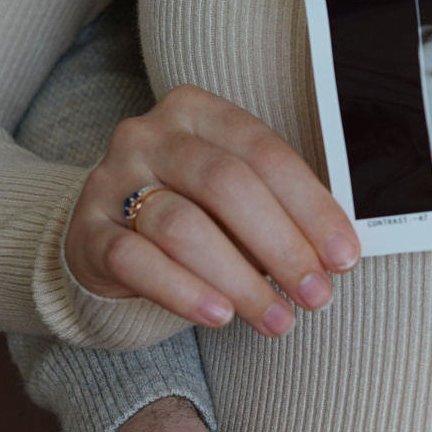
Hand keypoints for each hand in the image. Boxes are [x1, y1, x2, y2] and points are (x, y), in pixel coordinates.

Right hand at [65, 85, 359, 336]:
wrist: (108, 243)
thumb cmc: (193, 218)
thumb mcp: (238, 204)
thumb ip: (281, 215)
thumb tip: (335, 255)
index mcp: (198, 112)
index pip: (265, 153)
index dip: (312, 208)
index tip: (343, 258)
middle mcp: (150, 136)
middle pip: (226, 184)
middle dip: (282, 245)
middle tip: (316, 294)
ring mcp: (111, 181)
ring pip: (182, 225)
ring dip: (240, 279)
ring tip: (276, 319)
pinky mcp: (87, 232)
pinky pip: (136, 260)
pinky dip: (183, 291)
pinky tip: (219, 316)